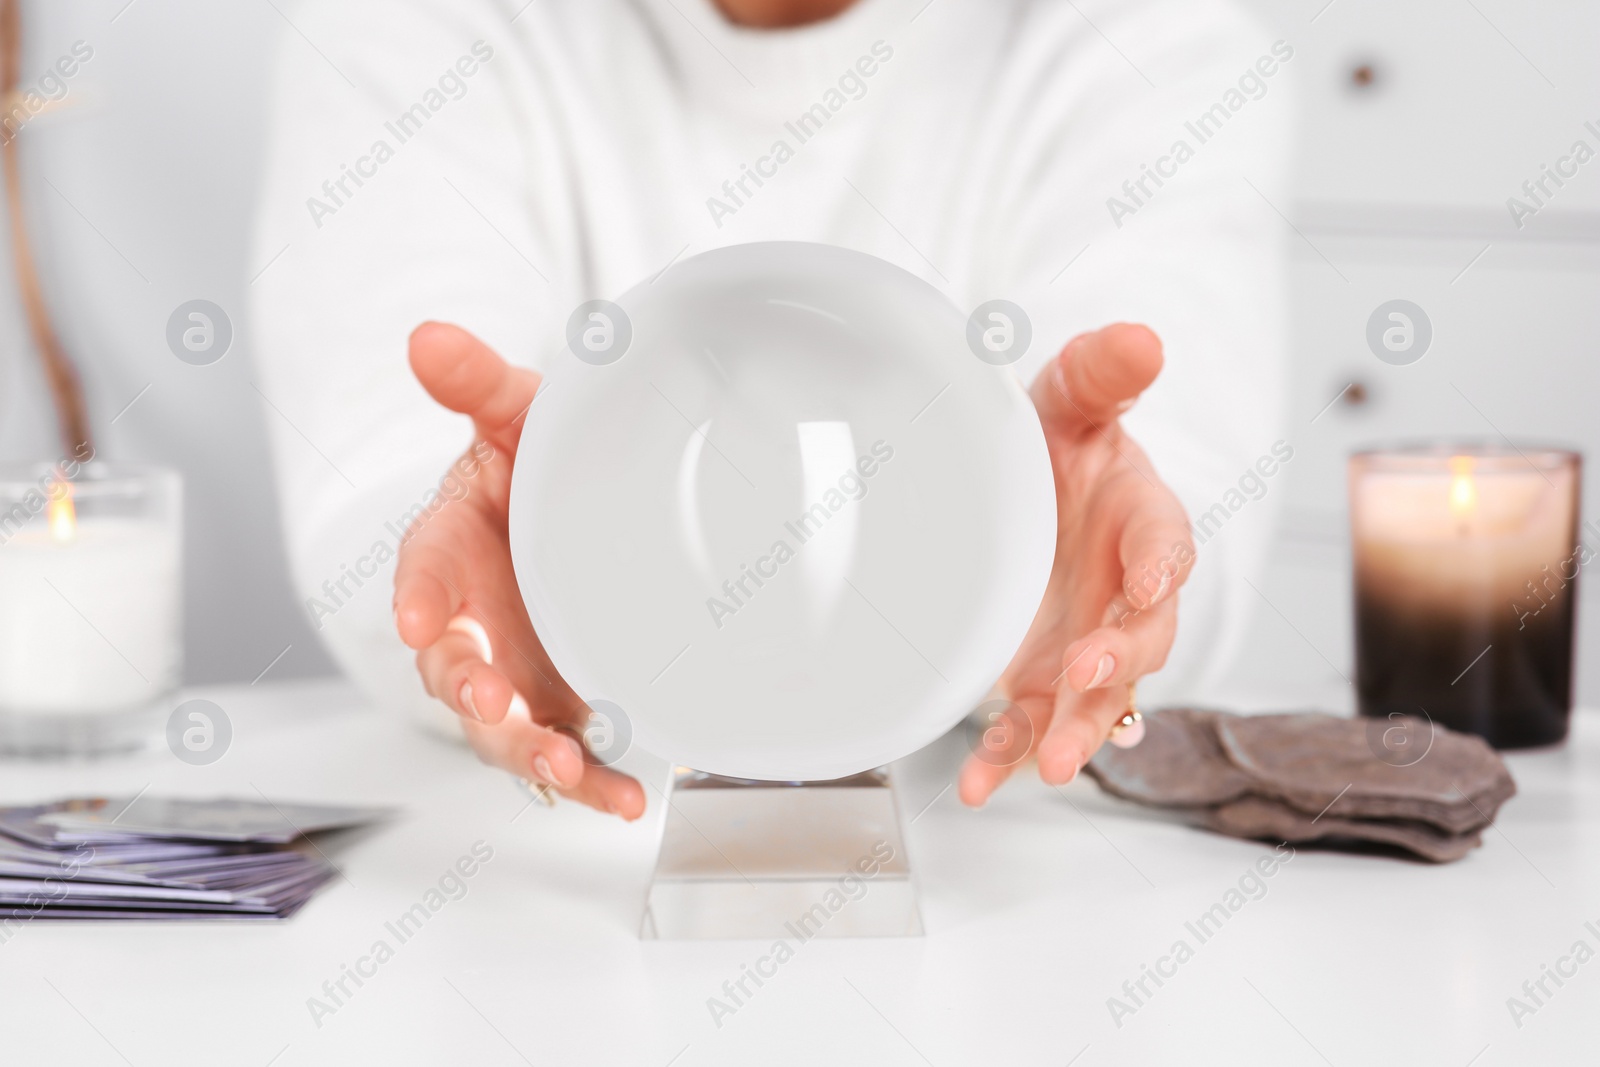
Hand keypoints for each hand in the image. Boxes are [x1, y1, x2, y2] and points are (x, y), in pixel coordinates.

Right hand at [393, 322, 645, 818]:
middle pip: (452, 668)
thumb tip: (427, 335)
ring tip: (563, 769)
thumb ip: (477, 383)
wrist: (574, 514)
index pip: (421, 569)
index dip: (416, 596)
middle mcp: (470, 621)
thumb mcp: (514, 416)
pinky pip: (565, 756)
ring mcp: (511, 672)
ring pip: (501, 730)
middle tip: (493, 704)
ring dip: (527, 755)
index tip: (421, 619)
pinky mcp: (555, 708)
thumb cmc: (531, 464)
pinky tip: (628, 800)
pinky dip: (591, 784)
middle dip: (469, 691)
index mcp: (449, 547)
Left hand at [958, 324, 1194, 806]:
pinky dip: (1004, 760)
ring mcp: (1089, 647)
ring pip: (1097, 702)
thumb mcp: (1070, 398)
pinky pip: (1028, 727)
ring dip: (1076, 733)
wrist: (1028, 496)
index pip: (1165, 543)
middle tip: (1090, 678)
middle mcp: (1126, 596)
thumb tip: (1140, 336)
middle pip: (1141, 639)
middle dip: (1120, 662)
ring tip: (1051, 765)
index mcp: (1143, 522)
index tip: (1152, 585)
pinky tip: (973, 791)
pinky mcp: (1044, 681)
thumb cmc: (1059, 444)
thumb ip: (1100, 373)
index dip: (1162, 565)